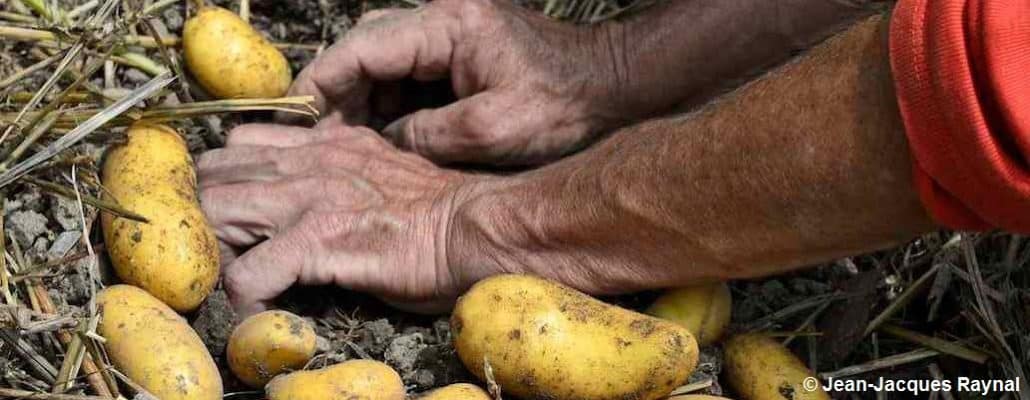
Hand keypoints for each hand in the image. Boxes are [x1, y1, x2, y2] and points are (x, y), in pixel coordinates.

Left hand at [196, 124, 485, 315]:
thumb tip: (311, 198)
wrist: (474, 227)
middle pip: (212, 177)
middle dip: (204, 217)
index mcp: (322, 144)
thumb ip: (339, 173)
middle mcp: (306, 162)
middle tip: (219, 255)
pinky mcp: (316, 240)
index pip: (239, 146)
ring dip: (214, 255)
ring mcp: (307, 199)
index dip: (223, 182)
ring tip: (230, 283)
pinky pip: (249, 274)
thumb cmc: (437, 212)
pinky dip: (244, 298)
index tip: (229, 220)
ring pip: (215, 216)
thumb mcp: (380, 172)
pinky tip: (258, 313)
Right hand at [287, 0, 629, 164]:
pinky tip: (382, 141)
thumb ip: (425, 137)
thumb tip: (377, 145)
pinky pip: (407, 76)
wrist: (610, 87)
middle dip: (339, 97)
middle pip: (365, 51)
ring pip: (382, 64)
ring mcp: (449, 33)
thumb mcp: (492, 132)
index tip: (296, 119)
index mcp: (448, 25)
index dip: (321, 82)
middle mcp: (441, 18)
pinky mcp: (457, 52)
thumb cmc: (564, 105)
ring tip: (346, 151)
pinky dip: (390, 107)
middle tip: (319, 145)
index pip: (363, 46)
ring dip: (363, 106)